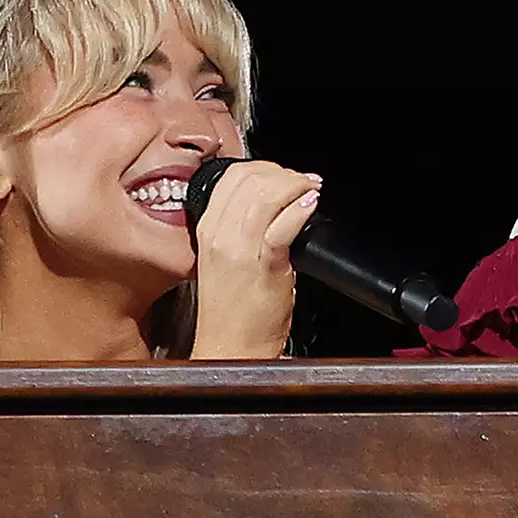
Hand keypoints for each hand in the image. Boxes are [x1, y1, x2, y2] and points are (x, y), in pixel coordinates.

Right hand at [189, 160, 320, 358]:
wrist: (231, 349)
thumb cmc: (232, 310)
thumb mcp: (225, 258)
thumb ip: (240, 227)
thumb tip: (269, 200)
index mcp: (207, 229)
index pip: (233, 177)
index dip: (264, 168)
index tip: (283, 175)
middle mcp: (220, 235)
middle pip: (251, 179)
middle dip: (284, 173)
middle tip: (302, 183)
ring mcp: (239, 249)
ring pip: (267, 195)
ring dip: (297, 186)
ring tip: (310, 192)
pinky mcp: (264, 265)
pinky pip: (282, 225)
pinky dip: (301, 209)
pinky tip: (311, 206)